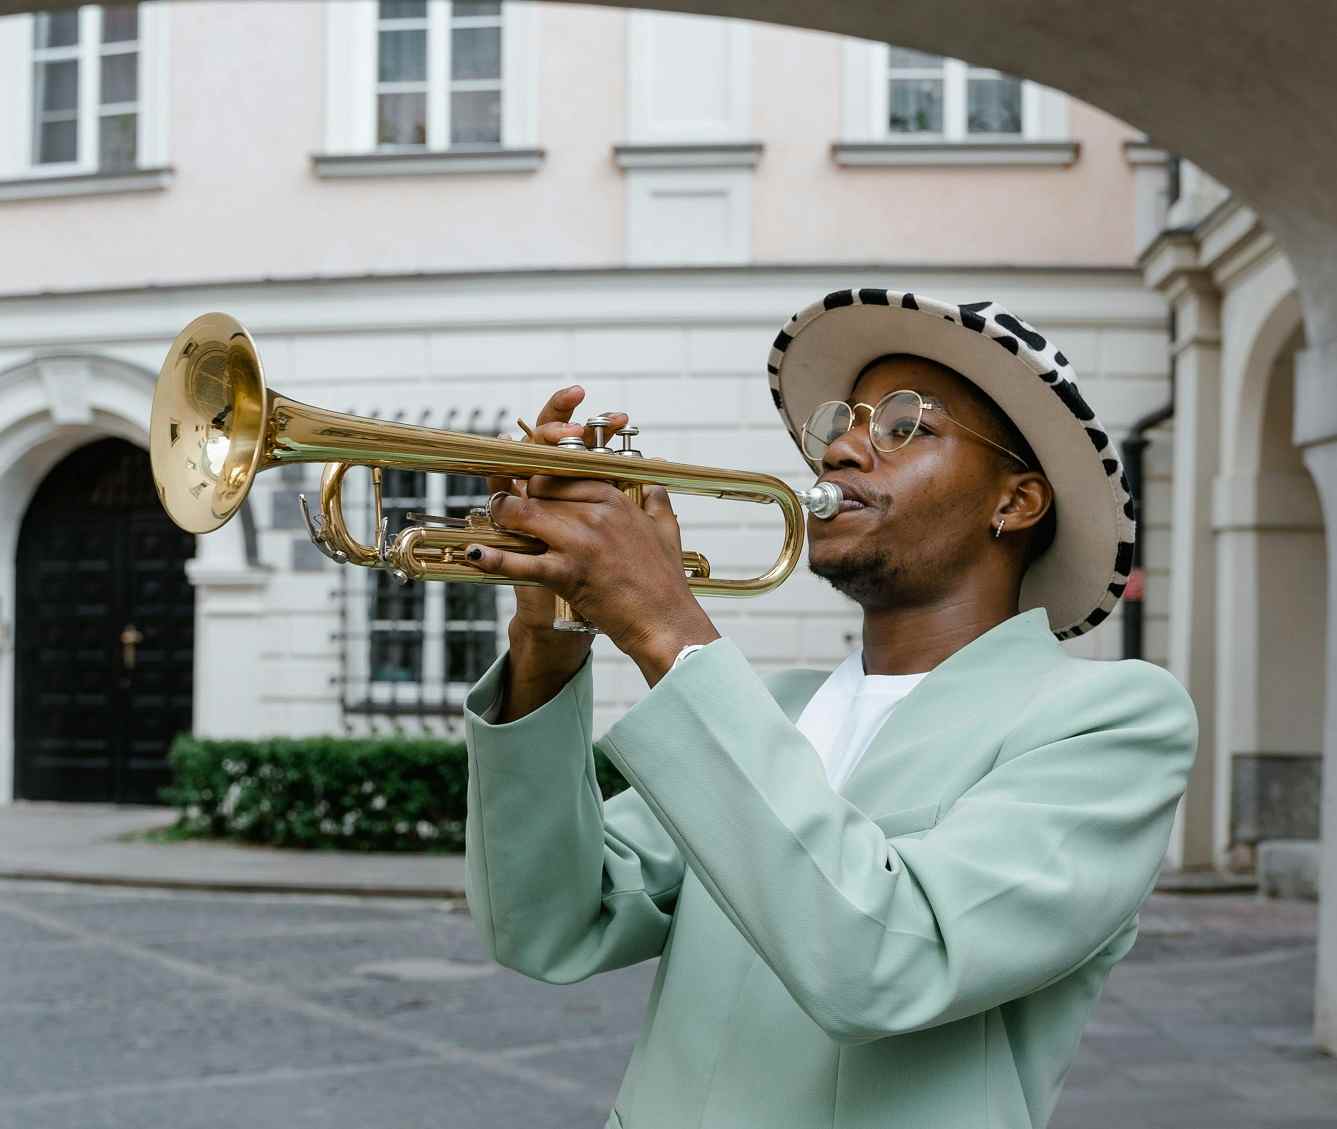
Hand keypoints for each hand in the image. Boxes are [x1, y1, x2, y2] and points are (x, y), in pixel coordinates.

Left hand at [469, 432, 719, 682]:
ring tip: (492, 519)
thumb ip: (657, 503)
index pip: (565, 473)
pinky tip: (474, 554)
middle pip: (540, 490)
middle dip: (519, 495)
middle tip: (506, 504)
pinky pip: (521, 562)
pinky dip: (494, 558)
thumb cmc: (666, 582)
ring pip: (524, 514)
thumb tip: (654, 488)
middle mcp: (595, 514)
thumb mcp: (667, 532)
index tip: (530, 484)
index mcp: (615, 499)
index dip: (541, 478)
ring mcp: (579, 542)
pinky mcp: (567, 574)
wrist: (665, 623)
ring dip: (502, 515)